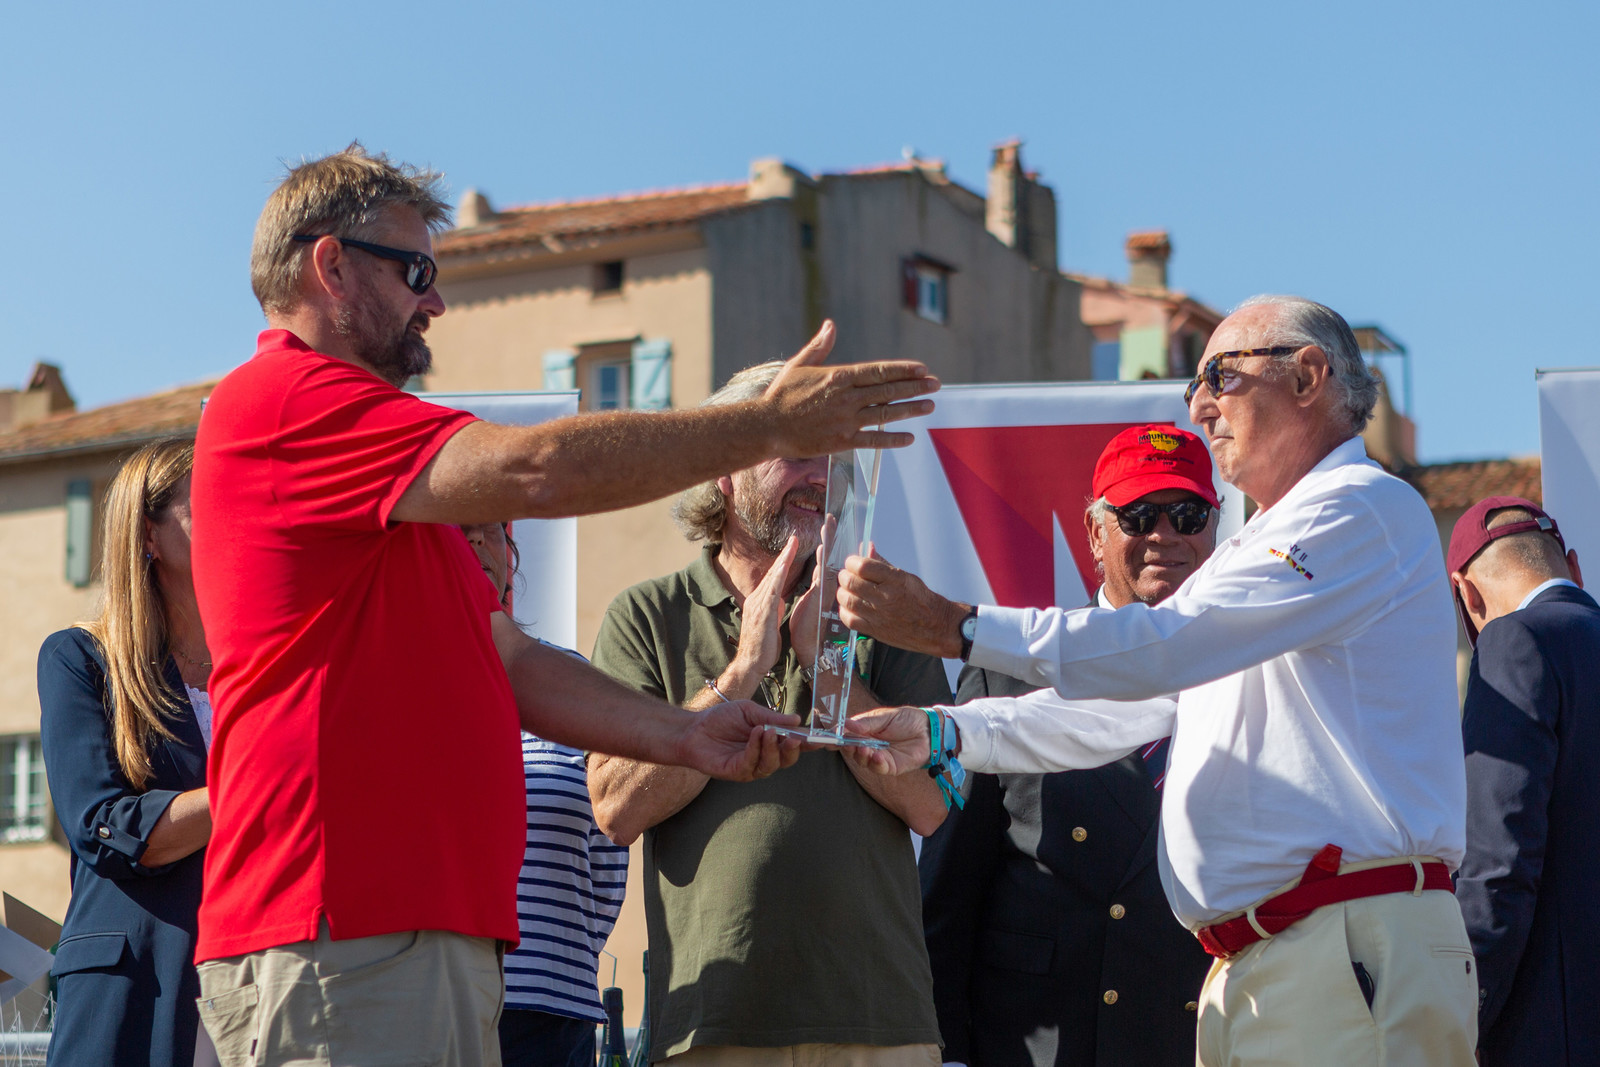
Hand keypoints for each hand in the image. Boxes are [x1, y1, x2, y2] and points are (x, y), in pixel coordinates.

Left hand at [678, 699, 802, 780]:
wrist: (693, 728)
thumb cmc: (720, 719)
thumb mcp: (749, 711)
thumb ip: (771, 717)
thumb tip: (797, 720)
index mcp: (772, 741)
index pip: (797, 744)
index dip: (813, 744)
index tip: (830, 740)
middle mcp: (765, 757)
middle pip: (788, 759)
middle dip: (795, 750)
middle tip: (796, 738)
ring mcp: (751, 767)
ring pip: (772, 764)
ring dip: (773, 747)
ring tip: (768, 731)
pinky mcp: (737, 772)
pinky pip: (752, 763)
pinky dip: (756, 748)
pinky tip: (755, 734)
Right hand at [725, 536, 804, 694]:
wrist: (751, 663)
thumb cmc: (762, 647)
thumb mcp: (770, 623)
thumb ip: (773, 609)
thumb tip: (779, 599)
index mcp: (760, 602)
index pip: (773, 578)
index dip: (782, 562)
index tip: (792, 549)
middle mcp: (756, 599)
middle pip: (772, 572)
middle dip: (784, 554)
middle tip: (794, 538)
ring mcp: (758, 604)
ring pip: (772, 577)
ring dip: (783, 560)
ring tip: (792, 545)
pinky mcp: (762, 612)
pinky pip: (771, 590)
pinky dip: (778, 576)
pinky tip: (784, 566)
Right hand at [761, 321, 938, 454]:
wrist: (766, 427)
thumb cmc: (782, 395)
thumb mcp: (799, 365)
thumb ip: (819, 346)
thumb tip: (830, 325)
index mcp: (838, 376)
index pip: (878, 371)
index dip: (903, 370)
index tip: (922, 369)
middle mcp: (846, 398)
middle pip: (888, 390)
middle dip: (915, 387)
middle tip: (936, 384)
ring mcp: (845, 421)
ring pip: (885, 414)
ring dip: (911, 410)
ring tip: (930, 406)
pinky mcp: (841, 441)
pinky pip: (873, 440)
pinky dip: (892, 439)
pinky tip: (909, 437)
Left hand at [786, 527, 831, 668]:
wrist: (808, 645)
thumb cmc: (808, 625)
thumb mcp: (811, 600)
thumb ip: (817, 586)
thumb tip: (819, 574)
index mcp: (821, 584)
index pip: (825, 557)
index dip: (827, 540)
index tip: (828, 524)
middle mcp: (825, 584)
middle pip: (830, 554)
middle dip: (831, 536)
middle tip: (832, 517)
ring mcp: (824, 590)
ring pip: (827, 560)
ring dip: (828, 542)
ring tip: (829, 525)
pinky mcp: (820, 596)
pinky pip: (823, 574)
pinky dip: (824, 560)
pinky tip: (823, 548)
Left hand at [837, 548, 969, 657]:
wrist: (935, 626)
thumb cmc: (920, 599)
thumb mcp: (904, 576)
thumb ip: (882, 563)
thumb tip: (868, 547)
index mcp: (895, 580)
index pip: (863, 566)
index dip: (852, 562)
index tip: (852, 563)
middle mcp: (886, 597)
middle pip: (851, 582)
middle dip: (844, 576)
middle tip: (847, 576)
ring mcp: (879, 615)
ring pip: (847, 600)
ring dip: (842, 592)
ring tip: (847, 590)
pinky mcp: (875, 630)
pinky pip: (849, 619)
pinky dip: (844, 610)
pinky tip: (849, 606)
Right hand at [840, 706, 931, 774]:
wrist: (929, 729)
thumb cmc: (908, 720)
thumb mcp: (885, 716)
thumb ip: (866, 723)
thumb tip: (846, 725)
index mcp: (864, 731)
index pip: (844, 736)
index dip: (832, 739)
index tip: (821, 741)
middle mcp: (868, 745)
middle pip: (850, 750)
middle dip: (847, 747)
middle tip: (848, 743)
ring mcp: (878, 756)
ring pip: (862, 760)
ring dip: (861, 755)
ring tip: (865, 748)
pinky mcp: (890, 767)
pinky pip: (879, 767)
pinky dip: (876, 763)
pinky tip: (877, 755)